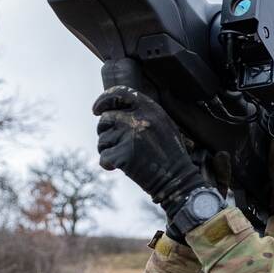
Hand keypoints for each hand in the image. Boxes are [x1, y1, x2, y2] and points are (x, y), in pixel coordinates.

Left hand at [93, 86, 202, 218]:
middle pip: (106, 118)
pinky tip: (122, 167)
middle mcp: (140, 119)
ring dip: (108, 149)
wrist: (176, 179)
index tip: (96, 110)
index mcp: (151, 109)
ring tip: (125, 157)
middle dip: (106, 131)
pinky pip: (104, 157)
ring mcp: (131, 137)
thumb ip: (142, 114)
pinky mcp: (123, 155)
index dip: (104, 100)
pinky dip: (108, 164)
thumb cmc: (169, 153)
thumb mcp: (163, 125)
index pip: (120, 93)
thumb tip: (112, 110)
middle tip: (117, 143)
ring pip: (102, 139)